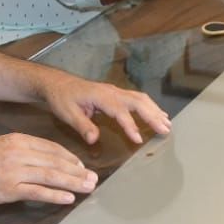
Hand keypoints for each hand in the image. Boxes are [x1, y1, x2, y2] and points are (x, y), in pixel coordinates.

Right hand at [0, 133, 99, 205]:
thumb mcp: (1, 146)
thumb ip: (22, 151)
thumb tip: (45, 161)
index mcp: (19, 140)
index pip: (53, 148)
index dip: (71, 158)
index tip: (82, 166)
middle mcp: (19, 153)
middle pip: (56, 162)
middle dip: (78, 171)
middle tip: (93, 179)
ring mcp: (14, 171)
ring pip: (51, 176)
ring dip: (73, 183)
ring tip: (87, 188)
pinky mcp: (8, 189)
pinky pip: (37, 192)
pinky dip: (55, 195)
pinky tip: (68, 199)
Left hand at [38, 74, 171, 146]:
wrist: (57, 83)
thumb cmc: (62, 98)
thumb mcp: (67, 114)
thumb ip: (82, 126)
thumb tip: (94, 140)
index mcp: (101, 96)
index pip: (120, 111)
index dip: (131, 125)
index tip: (138, 139)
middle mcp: (112, 91)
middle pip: (138, 101)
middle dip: (153, 115)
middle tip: (165, 130)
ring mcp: (115, 91)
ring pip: (140, 98)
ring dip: (154, 110)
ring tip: (167, 123)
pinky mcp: (116, 93)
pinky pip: (137, 98)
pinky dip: (149, 106)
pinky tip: (156, 114)